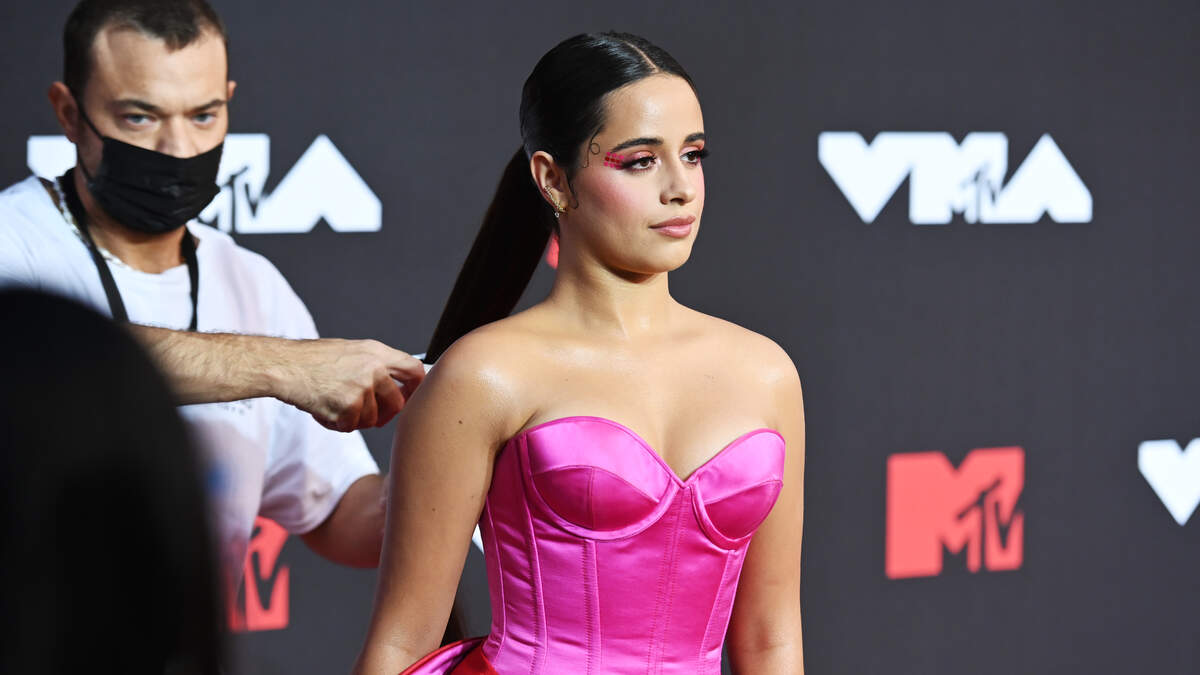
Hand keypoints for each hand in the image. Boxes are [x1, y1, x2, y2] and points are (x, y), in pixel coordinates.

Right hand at [273, 338, 425, 430]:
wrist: (284, 366)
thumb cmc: (311, 360)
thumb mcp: (351, 351)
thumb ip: (375, 366)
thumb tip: (394, 386)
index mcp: (377, 352)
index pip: (414, 370)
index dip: (416, 388)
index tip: (410, 397)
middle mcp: (373, 369)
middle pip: (398, 403)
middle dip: (386, 414)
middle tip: (373, 416)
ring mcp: (361, 389)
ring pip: (372, 419)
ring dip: (354, 419)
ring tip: (334, 404)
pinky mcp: (347, 407)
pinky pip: (351, 427)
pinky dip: (336, 424)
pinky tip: (323, 409)